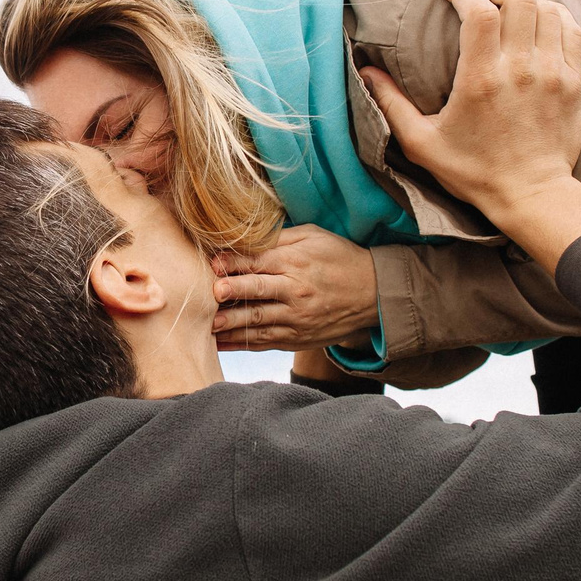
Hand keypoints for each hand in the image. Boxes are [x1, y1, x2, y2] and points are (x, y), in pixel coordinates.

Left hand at [209, 226, 379, 350]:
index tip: (212, 265)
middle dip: (232, 293)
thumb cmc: (339, 258)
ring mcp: (296, 318)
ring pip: (258, 322)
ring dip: (230, 324)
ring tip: (207, 326)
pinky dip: (241, 344)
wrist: (373, 294)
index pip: (258, 262)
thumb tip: (245, 237)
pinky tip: (220, 343)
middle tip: (211, 295)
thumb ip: (279, 237)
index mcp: (296, 262)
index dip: (233, 264)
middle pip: (257, 292)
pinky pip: (264, 342)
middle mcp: (295, 291)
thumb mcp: (313, 236)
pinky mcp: (297, 338)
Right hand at [362, 0, 580, 270]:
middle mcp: (519, 69)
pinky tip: (540, 5)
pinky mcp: (572, 81)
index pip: (478, 13)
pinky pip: (569, 29)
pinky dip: (555, 10)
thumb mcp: (421, 143)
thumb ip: (392, 104)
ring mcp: (551, 73)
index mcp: (481, 80)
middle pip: (515, 0)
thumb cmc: (473, 171)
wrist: (532, 194)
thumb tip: (365, 70)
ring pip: (544, 9)